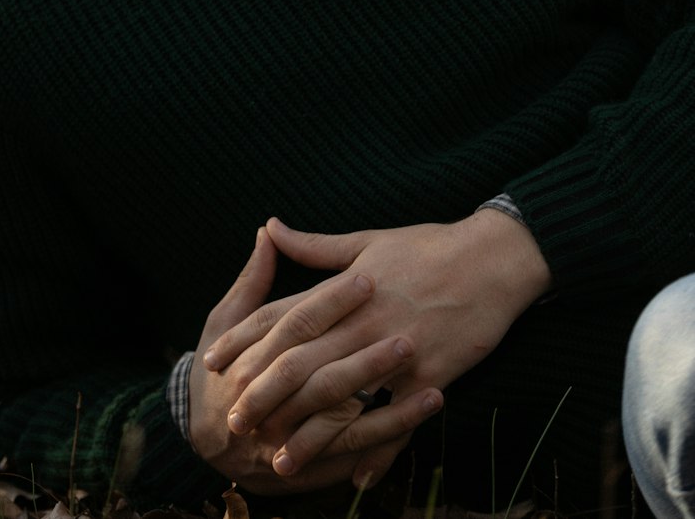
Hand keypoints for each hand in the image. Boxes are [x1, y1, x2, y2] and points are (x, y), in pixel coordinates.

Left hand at [204, 212, 550, 485]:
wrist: (492, 259)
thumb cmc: (428, 246)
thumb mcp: (367, 241)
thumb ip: (314, 246)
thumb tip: (269, 227)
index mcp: (343, 288)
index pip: (281, 317)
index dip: (244, 340)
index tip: (214, 363)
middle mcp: (361, 321)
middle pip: (300, 363)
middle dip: (263, 395)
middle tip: (233, 422)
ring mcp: (395, 350)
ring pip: (341, 399)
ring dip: (307, 434)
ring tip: (279, 461)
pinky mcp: (430, 374)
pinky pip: (398, 421)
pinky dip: (378, 451)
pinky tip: (357, 479)